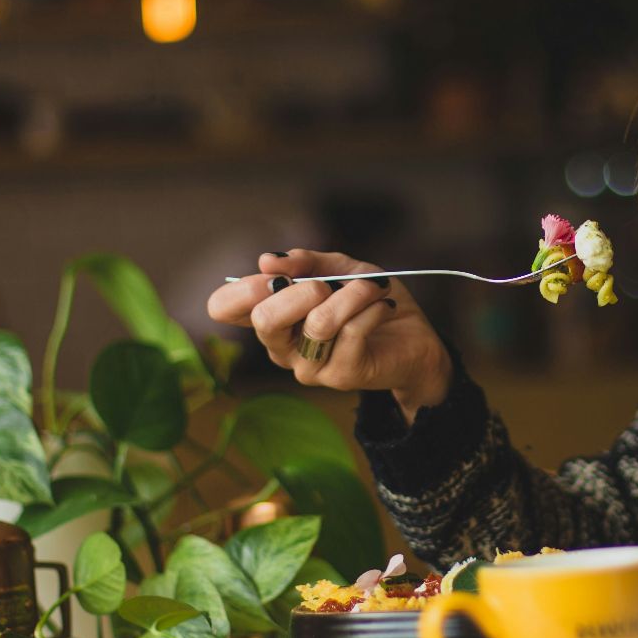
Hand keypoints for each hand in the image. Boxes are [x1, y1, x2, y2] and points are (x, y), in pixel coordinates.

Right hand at [205, 249, 451, 416]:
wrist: (414, 338)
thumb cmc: (368, 302)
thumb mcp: (339, 269)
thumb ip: (306, 261)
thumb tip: (267, 260)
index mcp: (271, 318)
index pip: (223, 308)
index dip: (243, 287)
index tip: (276, 274)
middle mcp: (281, 347)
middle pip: (264, 319)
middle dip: (301, 290)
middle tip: (328, 283)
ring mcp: (308, 367)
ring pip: (318, 323)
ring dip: (352, 294)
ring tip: (373, 287)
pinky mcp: (340, 376)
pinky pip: (352, 331)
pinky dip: (372, 308)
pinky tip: (383, 305)